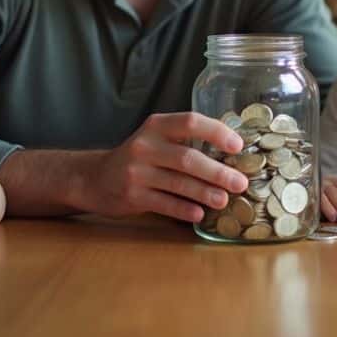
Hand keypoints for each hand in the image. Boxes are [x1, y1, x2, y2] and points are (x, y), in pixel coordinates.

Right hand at [88, 112, 249, 223]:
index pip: (190, 122)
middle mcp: (145, 146)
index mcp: (156, 126)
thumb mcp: (156, 139)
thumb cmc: (138, 158)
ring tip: (224, 200)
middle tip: (240, 182)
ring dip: (205, 193)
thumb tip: (230, 154)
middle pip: (187, 158)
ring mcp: (136, 172)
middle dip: (217, 172)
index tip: (238, 146)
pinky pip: (164, 204)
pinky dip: (184, 210)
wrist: (96, 178)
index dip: (216, 132)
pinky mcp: (132, 196)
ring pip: (178, 183)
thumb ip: (184, 141)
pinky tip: (199, 214)